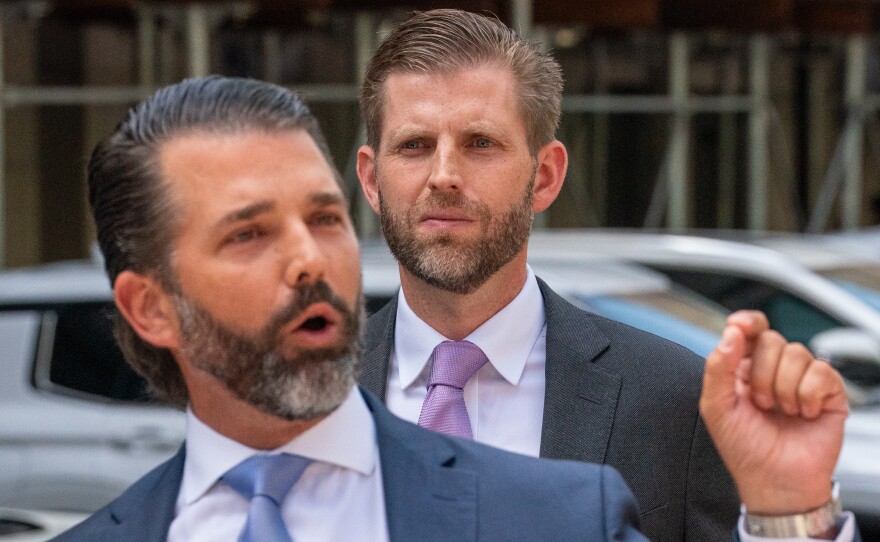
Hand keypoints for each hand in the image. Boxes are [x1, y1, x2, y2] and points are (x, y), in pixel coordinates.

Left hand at [699, 310, 847, 513]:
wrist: (775, 481)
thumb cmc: (743, 447)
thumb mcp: (716, 407)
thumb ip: (718, 367)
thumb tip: (732, 332)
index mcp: (743, 367)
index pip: (749, 329)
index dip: (748, 322)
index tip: (741, 326)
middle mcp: (773, 368)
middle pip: (771, 339)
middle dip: (761, 374)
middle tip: (760, 403)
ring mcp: (802, 378)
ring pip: (796, 353)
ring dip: (783, 388)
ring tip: (781, 412)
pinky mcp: (829, 392)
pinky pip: (821, 372)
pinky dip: (808, 395)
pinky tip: (803, 414)